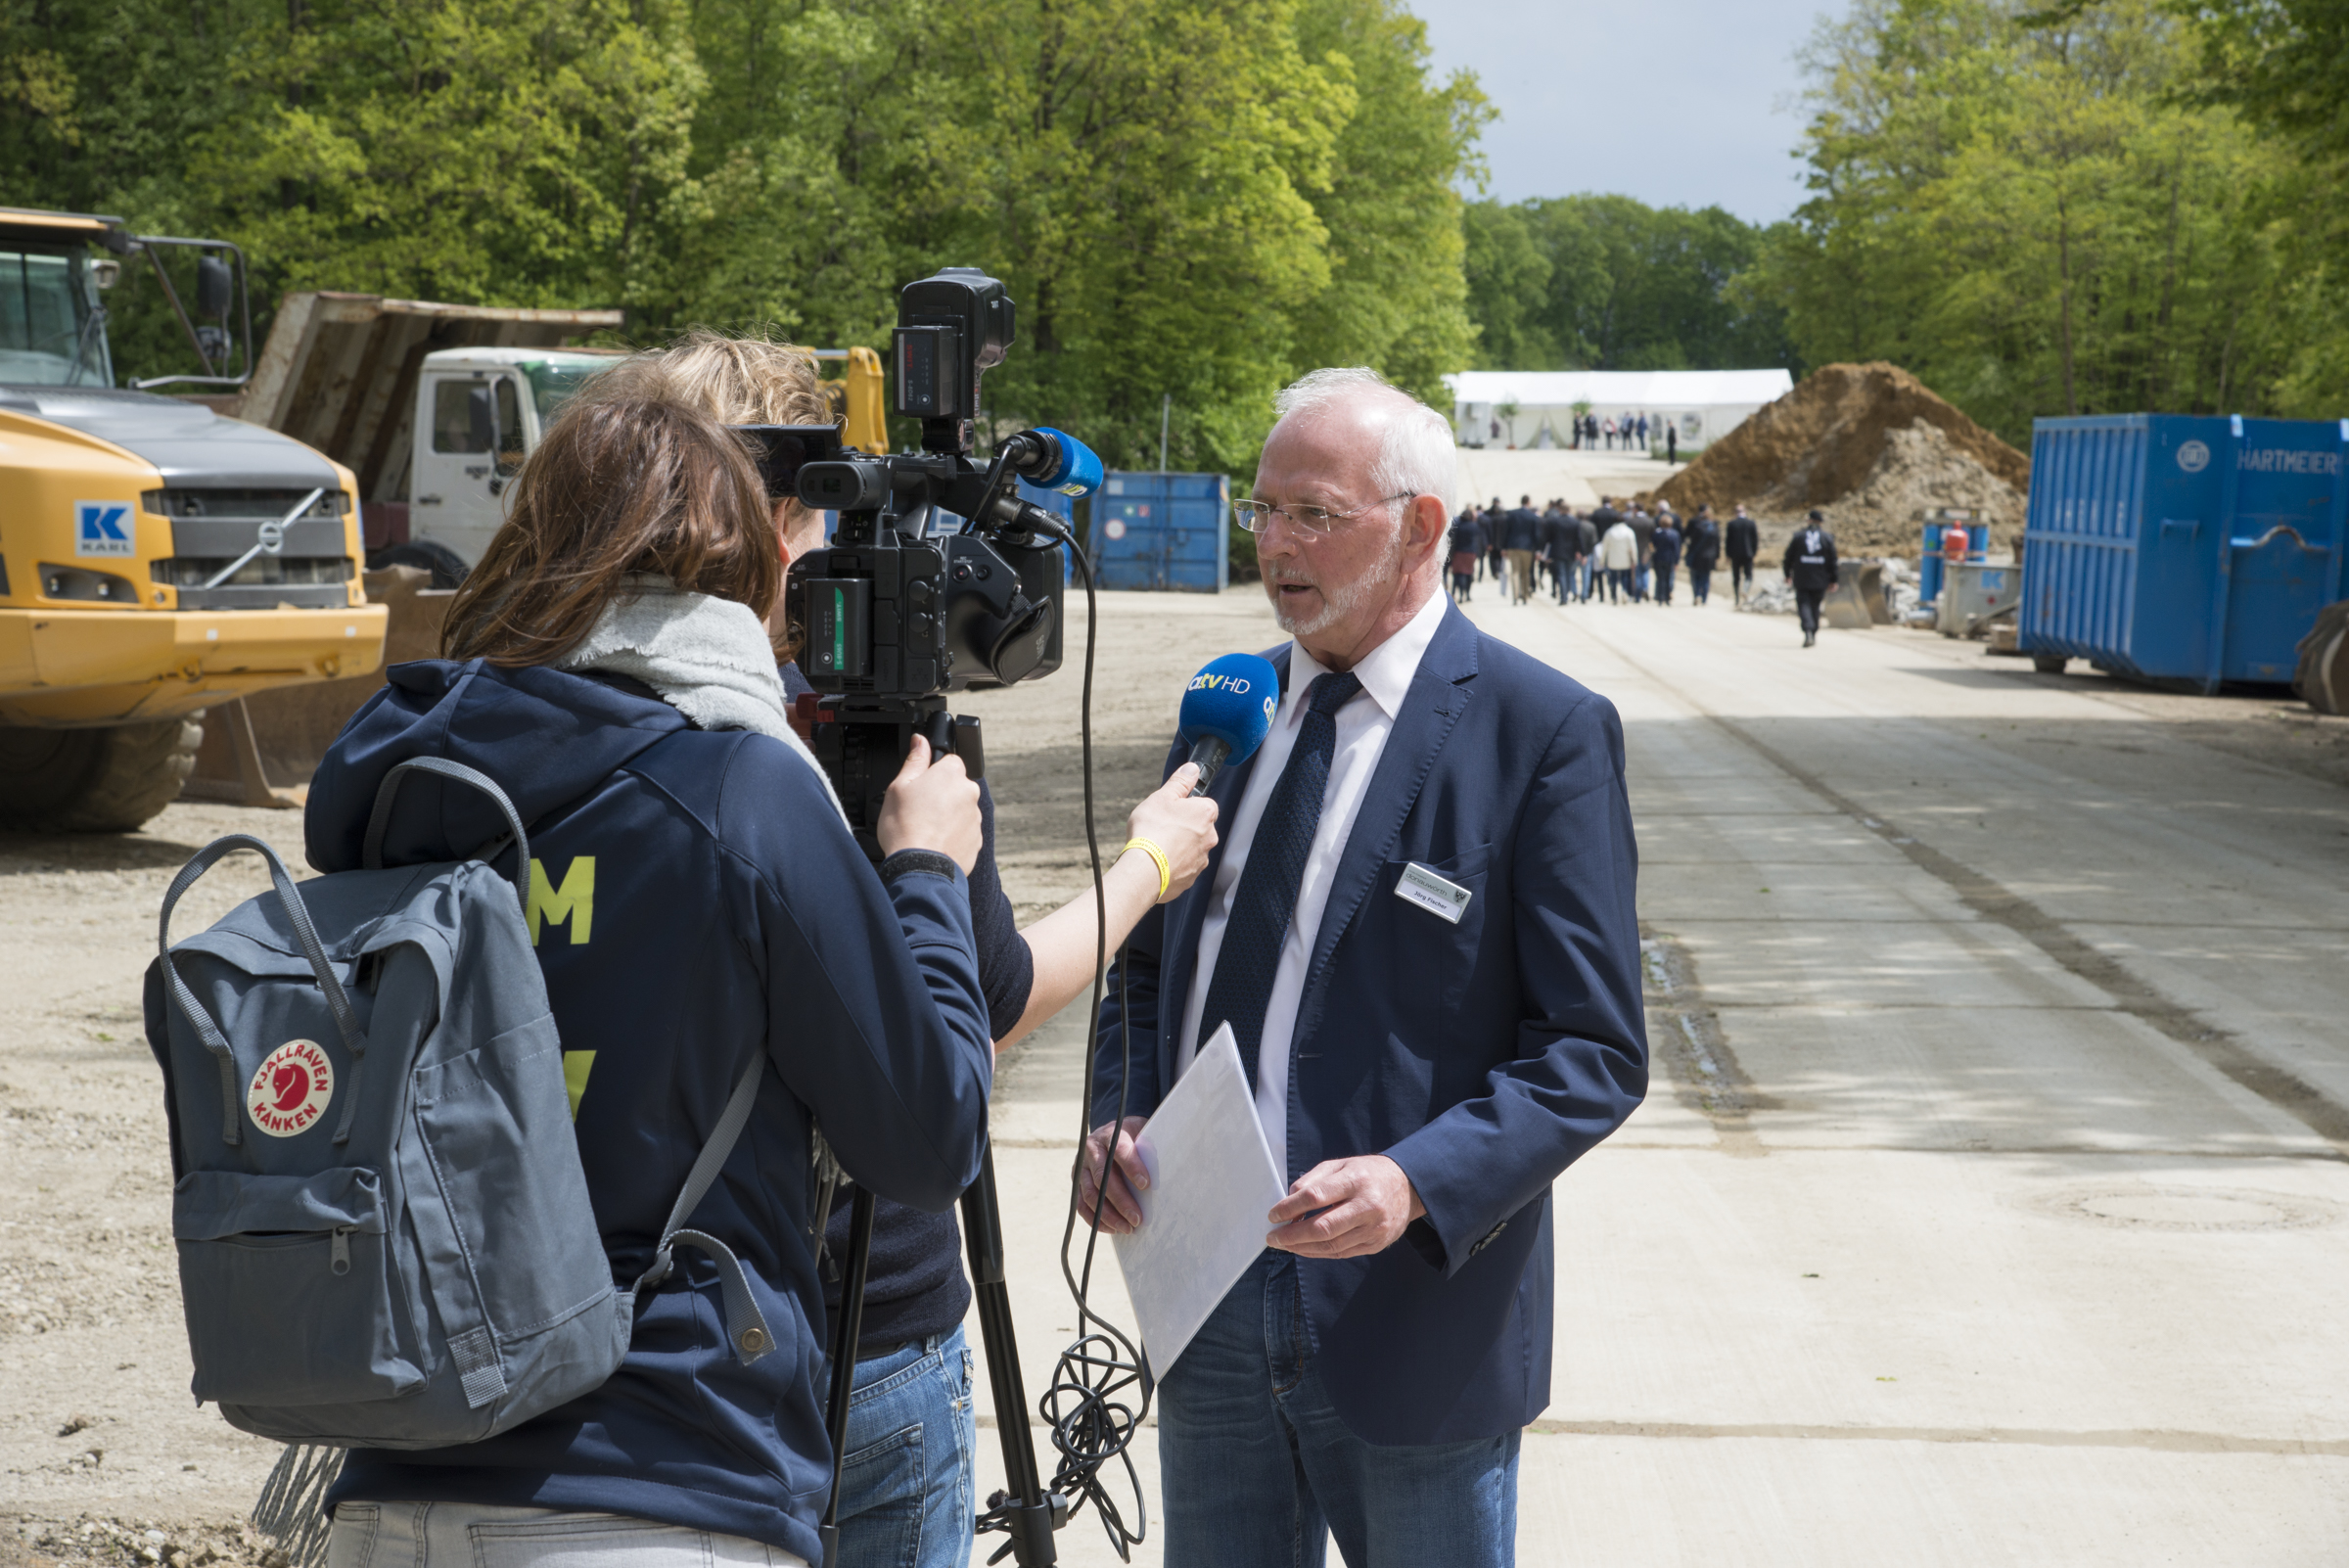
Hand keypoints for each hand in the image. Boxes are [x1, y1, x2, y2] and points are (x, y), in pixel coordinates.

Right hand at [875, 735, 981, 872]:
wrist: (920, 868)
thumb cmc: (905, 828)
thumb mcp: (899, 786)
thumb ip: (915, 760)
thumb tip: (920, 741)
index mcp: (952, 774)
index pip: (949, 761)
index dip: (932, 772)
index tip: (920, 785)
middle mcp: (969, 793)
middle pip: (956, 785)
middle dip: (941, 794)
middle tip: (918, 809)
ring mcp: (975, 818)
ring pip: (960, 809)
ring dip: (947, 815)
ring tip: (925, 829)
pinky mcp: (977, 840)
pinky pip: (964, 831)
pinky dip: (952, 834)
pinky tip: (934, 842)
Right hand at [1076, 1116, 1149, 1233]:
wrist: (1112, 1132)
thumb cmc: (1134, 1138)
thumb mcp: (1142, 1135)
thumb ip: (1148, 1151)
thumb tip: (1162, 1176)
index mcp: (1110, 1134)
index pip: (1120, 1150)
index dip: (1132, 1167)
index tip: (1146, 1185)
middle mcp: (1091, 1149)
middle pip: (1103, 1177)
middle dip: (1121, 1201)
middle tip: (1137, 1219)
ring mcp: (1081, 1166)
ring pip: (1090, 1194)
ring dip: (1109, 1215)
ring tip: (1127, 1228)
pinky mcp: (1076, 1181)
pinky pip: (1081, 1204)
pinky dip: (1095, 1219)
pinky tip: (1112, 1229)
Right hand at [1124, 765, 1218, 900]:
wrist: (1145, 871)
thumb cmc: (1153, 831)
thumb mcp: (1162, 797)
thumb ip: (1180, 782)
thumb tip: (1192, 769)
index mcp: (1205, 814)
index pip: (1204, 804)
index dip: (1187, 805)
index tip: (1173, 809)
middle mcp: (1209, 837)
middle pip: (1198, 827)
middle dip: (1183, 826)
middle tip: (1162, 827)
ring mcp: (1201, 859)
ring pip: (1192, 847)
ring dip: (1179, 846)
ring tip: (1157, 846)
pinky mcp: (1191, 878)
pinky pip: (1184, 866)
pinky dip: (1174, 864)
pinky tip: (1158, 861)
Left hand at [1267, 1155, 1424, 1258]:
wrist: (1408, 1187)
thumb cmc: (1368, 1173)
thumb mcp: (1341, 1165)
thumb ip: (1313, 1179)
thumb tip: (1288, 1200)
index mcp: (1356, 1180)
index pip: (1316, 1196)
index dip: (1290, 1208)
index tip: (1273, 1215)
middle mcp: (1367, 1206)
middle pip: (1323, 1227)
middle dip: (1292, 1235)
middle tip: (1272, 1237)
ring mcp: (1374, 1229)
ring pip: (1331, 1245)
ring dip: (1302, 1247)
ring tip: (1284, 1244)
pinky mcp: (1376, 1244)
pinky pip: (1341, 1253)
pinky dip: (1319, 1253)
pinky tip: (1303, 1248)